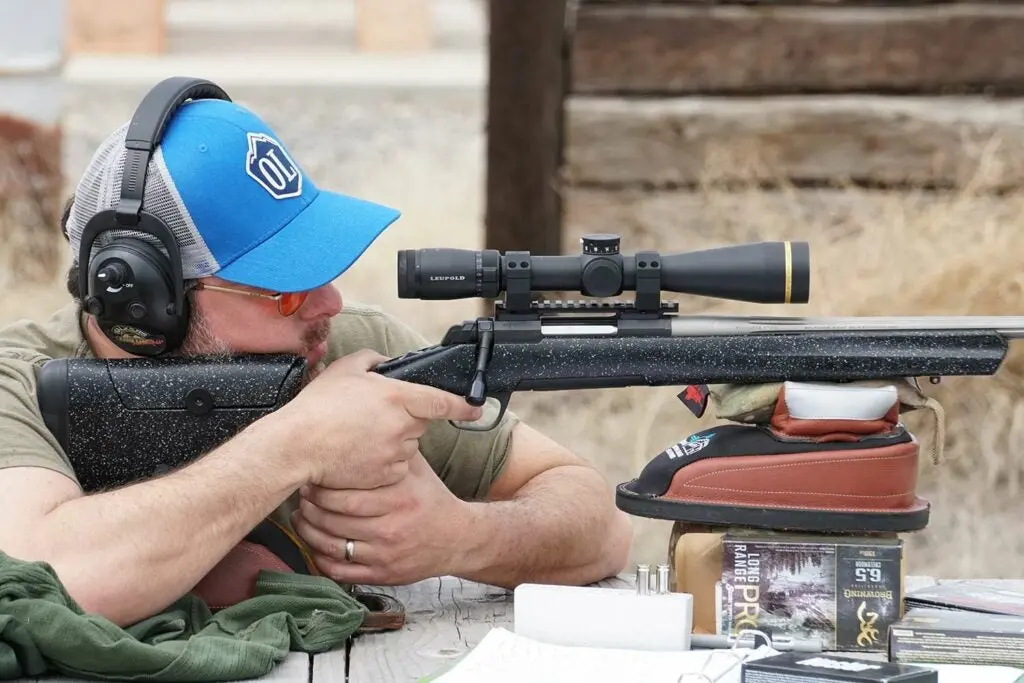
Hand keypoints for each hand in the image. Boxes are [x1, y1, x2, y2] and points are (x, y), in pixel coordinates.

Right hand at [274, 349, 482, 489]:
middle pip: (420, 423)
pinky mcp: (385, 475)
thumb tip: (386, 363)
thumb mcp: (345, 369)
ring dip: (394, 441)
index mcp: (397, 397)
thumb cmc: (317, 407)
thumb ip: (372, 360)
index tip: (476, 409)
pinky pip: (394, 467)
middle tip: (374, 417)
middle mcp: (401, 426)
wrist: (296, 446)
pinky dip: (383, 462)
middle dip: (405, 419)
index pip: (441, 402)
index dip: (462, 406)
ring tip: (361, 436)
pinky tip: (359, 454)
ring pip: (407, 445)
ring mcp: (395, 453)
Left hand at [290, 452, 474, 584]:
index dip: (321, 489)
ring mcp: (384, 554)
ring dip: (309, 532)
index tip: (312, 479)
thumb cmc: (432, 500)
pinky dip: (320, 559)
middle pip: (334, 520)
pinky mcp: (381, 574)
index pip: (345, 497)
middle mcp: (390, 528)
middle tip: (301, 496)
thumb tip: (366, 425)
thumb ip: (393, 451)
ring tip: (301, 517)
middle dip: (310, 507)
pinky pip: (340, 572)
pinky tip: (314, 544)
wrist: (457, 538)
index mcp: (398, 499)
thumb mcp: (417, 470)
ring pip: (332, 547)